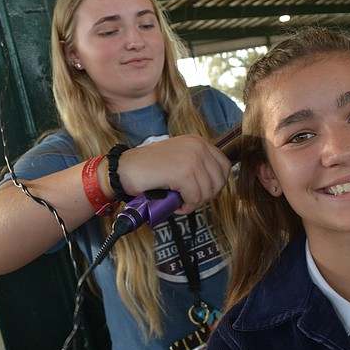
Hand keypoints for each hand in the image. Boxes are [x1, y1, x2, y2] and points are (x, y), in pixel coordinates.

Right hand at [116, 135, 232, 214]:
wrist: (125, 170)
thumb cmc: (149, 170)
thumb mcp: (179, 161)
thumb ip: (199, 169)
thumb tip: (218, 190)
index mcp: (198, 142)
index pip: (224, 165)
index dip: (218, 183)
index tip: (205, 192)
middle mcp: (197, 146)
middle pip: (219, 181)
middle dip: (205, 196)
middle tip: (188, 199)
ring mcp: (191, 159)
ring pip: (207, 192)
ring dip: (193, 203)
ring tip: (178, 201)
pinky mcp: (183, 173)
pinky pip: (195, 198)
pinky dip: (186, 207)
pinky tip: (174, 204)